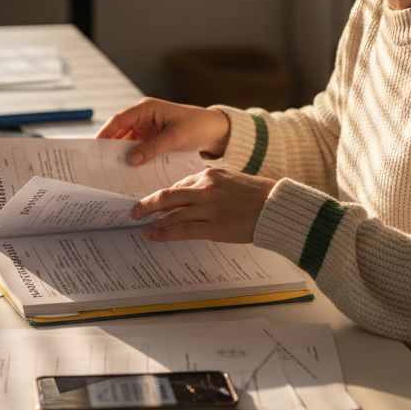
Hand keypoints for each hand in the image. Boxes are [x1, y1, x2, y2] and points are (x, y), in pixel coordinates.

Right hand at [96, 97, 230, 165]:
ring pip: (127, 142)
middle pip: (120, 132)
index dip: (105, 133)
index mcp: (146, 108)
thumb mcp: (175, 138)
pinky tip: (129, 171)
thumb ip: (152, 148)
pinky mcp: (152, 140)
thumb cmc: (197, 126)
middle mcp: (143, 117)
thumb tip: (131, 159)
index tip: (94, 147)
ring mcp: (147, 129)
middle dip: (110, 147)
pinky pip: (138, 149)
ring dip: (122, 155)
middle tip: (99, 163)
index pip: (119, 120)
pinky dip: (133, 159)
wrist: (215, 131)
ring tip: (111, 170)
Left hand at [129, 167, 274, 242]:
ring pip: (171, 212)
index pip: (179, 184)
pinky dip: (165, 232)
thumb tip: (191, 195)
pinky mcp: (213, 227)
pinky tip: (154, 234)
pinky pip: (182, 229)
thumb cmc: (257, 194)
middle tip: (133, 210)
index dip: (163, 194)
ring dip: (152, 219)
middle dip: (147, 203)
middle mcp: (205, 189)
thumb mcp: (231, 180)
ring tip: (140, 224)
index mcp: (209, 174)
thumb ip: (210, 186)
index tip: (154, 200)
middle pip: (167, 195)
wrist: (277, 206)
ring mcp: (208, 208)